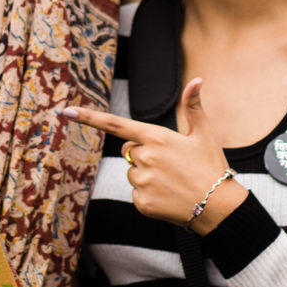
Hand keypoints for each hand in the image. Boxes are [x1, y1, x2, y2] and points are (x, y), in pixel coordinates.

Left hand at [65, 78, 244, 232]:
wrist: (219, 207)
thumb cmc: (211, 167)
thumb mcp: (204, 134)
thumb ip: (193, 106)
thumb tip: (197, 79)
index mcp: (156, 137)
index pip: (116, 124)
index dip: (89, 117)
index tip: (67, 112)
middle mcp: (145, 158)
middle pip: (129, 151)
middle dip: (142, 155)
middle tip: (170, 164)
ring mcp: (142, 181)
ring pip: (132, 173)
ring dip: (147, 176)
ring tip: (172, 182)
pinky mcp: (142, 202)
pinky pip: (136, 194)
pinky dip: (149, 196)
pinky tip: (168, 197)